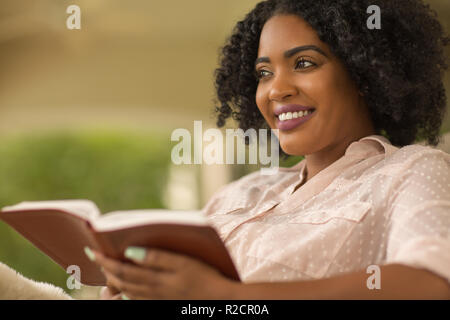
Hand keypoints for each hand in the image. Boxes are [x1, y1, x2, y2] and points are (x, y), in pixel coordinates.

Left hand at [89, 247, 236, 299]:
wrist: (218, 299)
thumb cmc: (204, 276)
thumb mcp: (183, 262)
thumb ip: (157, 257)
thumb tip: (130, 251)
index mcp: (155, 279)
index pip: (122, 269)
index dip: (105, 260)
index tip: (92, 250)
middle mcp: (152, 291)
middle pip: (122, 281)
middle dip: (106, 270)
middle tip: (95, 257)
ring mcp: (156, 299)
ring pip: (127, 292)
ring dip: (113, 282)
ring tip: (106, 272)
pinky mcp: (162, 302)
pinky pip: (137, 300)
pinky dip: (126, 294)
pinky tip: (124, 291)